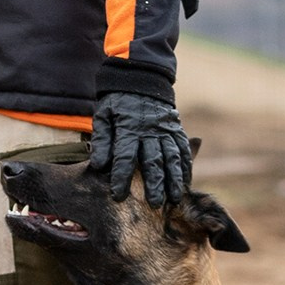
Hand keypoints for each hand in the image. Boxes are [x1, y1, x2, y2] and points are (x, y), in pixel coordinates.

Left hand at [88, 90, 189, 204]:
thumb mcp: (103, 116)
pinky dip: (186, 167)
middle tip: (154, 204)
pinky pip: (183, 150)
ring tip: (174, 198)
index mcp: (128, 128)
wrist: (139, 81)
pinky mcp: (176, 129)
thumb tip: (98, 165)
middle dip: (154, 184)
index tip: (118, 195)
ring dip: (174, 179)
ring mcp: (165, 130)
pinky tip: (186, 183)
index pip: (124, 157)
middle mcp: (149, 130)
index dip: (121, 177)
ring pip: (172, 157)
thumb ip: (102, 140)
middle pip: (153, 160)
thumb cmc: (116, 104)